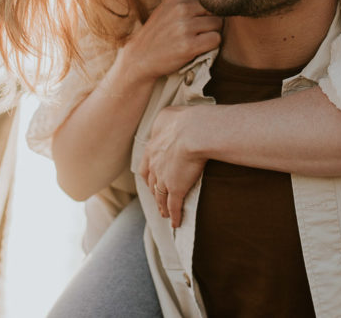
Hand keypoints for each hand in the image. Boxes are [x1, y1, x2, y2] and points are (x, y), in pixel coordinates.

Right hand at [122, 0, 221, 83]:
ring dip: (212, 32)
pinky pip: (216, 39)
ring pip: (218, 24)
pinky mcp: (189, 45)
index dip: (211, 3)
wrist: (140, 57)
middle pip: (216, 8)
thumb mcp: (168, 6)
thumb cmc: (159, 32)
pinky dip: (211, 45)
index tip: (202, 12)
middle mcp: (181, 7)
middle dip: (212, 18)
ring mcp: (185, 26)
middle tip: (199, 29)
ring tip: (197, 38)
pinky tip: (198, 47)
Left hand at [138, 105, 206, 228]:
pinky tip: (175, 224)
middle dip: (153, 193)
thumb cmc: (184, 120)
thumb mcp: (168, 115)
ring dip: (162, 207)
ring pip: (160, 197)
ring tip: (164, 214)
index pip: (146, 167)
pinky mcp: (176, 189)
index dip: (149, 176)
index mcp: (152, 149)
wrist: (193, 132)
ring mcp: (164, 179)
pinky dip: (174, 216)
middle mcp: (154, 165)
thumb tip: (165, 121)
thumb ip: (164, 121)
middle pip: (151, 184)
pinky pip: (173, 207)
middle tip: (157, 200)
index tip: (151, 181)